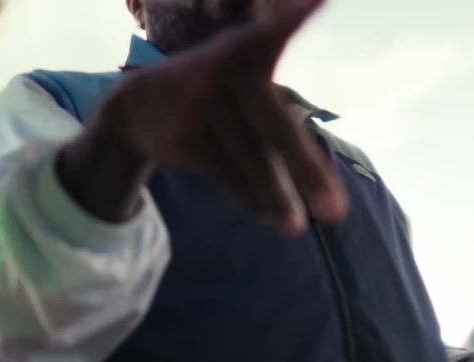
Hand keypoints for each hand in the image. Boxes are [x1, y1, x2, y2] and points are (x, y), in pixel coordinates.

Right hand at [93, 0, 345, 233]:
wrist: (138, 103)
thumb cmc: (213, 83)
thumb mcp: (239, 56)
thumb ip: (276, 41)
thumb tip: (316, 1)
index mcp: (245, 49)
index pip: (272, 34)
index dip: (292, 18)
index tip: (317, 1)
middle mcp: (224, 75)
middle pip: (272, 128)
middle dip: (304, 171)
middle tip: (335, 210)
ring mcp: (203, 110)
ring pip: (250, 161)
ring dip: (276, 198)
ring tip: (298, 227)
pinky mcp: (186, 140)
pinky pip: (226, 177)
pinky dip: (250, 199)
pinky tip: (273, 216)